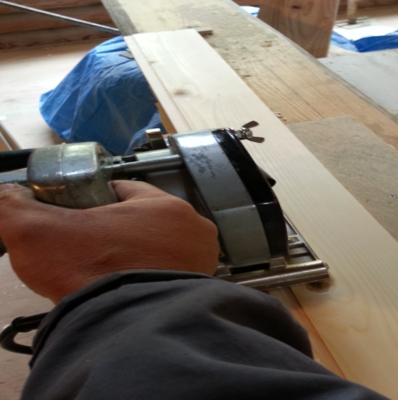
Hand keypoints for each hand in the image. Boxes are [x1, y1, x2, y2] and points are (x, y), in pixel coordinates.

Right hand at [0, 180, 219, 302]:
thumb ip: (14, 208)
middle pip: (144, 221)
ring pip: (159, 248)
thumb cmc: (96, 278)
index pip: (126, 190)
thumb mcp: (38, 233)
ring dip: (136, 255)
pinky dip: (151, 279)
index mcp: (165, 207)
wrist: (128, 331)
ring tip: (107, 271)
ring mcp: (199, 262)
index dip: (96, 199)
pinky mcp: (197, 292)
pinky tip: (126, 287)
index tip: (80, 212)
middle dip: (116, 232)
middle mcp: (191, 231)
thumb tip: (6, 196)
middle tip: (89, 248)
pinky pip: (170, 276)